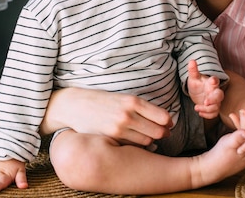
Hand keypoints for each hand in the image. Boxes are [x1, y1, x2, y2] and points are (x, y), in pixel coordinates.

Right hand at [42, 88, 171, 146]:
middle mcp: (128, 114)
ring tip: (146, 136)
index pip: (163, 116)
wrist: (75, 105)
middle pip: (158, 131)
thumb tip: (164, 120)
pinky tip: (135, 141)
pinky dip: (138, 146)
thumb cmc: (102, 101)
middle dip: (163, 133)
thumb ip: (141, 108)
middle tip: (163, 133)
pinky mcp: (111, 138)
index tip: (168, 124)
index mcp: (133, 101)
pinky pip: (133, 146)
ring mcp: (119, 128)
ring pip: (147, 141)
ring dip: (151, 140)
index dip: (169, 122)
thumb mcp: (123, 98)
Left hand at [187, 60, 223, 118]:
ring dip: (207, 109)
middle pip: (220, 95)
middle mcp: (215, 92)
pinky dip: (207, 115)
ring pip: (217, 107)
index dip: (215, 81)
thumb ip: (193, 70)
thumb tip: (191, 60)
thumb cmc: (197, 84)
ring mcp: (215, 101)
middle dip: (214, 100)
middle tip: (206, 102)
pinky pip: (214, 114)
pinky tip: (200, 113)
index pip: (215, 81)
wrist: (198, 93)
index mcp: (211, 83)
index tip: (213, 81)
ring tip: (196, 108)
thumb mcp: (193, 78)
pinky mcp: (213, 109)